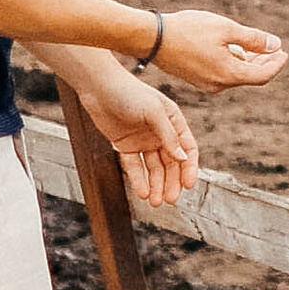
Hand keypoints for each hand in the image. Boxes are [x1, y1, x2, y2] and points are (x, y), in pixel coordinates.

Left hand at [78, 72, 200, 206]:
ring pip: (153, 168)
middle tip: (171, 200)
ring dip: (155, 185)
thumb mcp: (154, 112)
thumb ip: (168, 136)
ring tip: (156, 202)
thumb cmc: (130, 93)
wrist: (99, 87)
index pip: (188, 149)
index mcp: (174, 121)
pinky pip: (134, 166)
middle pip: (171, 163)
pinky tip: (141, 192)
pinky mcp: (125, 145)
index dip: (189, 168)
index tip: (188, 185)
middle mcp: (161, 133)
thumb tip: (183, 158)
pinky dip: (138, 179)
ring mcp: (143, 140)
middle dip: (171, 182)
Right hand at [154, 11, 288, 91]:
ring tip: (258, 47)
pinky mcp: (195, 78)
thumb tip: (276, 45)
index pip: (263, 76)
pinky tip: (235, 51)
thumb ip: (253, 39)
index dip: (276, 64)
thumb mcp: (226, 29)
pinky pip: (222, 74)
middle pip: (251, 78)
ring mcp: (205, 84)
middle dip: (266, 63)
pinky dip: (234, 64)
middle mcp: (218, 85)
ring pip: (236, 76)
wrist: (151, 38)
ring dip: (250, 63)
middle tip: (276, 49)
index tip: (284, 52)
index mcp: (229, 76)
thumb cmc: (189, 30)